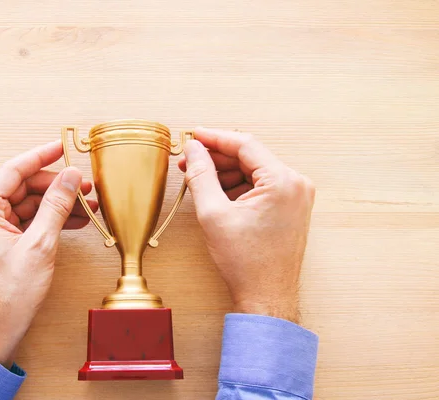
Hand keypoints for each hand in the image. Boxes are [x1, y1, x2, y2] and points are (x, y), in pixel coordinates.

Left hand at [0, 140, 97, 366]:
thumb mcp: (39, 245)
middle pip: (24, 187)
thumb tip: (70, 177)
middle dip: (57, 186)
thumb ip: (56, 206)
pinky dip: (49, 220)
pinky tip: (73, 222)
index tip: (62, 146)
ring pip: (29, 204)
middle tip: (85, 188)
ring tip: (86, 207)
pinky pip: (27, 221)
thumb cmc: (8, 295)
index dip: (41, 156)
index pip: (14, 170)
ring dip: (57, 204)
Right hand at [179, 128, 314, 323]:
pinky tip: (217, 194)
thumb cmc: (246, 262)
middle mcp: (296, 184)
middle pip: (250, 157)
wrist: (266, 297)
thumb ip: (201, 175)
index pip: (245, 144)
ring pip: (254, 171)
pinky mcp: (291, 207)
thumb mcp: (214, 213)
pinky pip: (261, 186)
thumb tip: (194, 149)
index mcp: (283, 181)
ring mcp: (296, 196)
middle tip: (189, 161)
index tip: (193, 135)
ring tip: (199, 181)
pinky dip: (238, 187)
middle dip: (217, 158)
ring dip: (226, 173)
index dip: (215, 138)